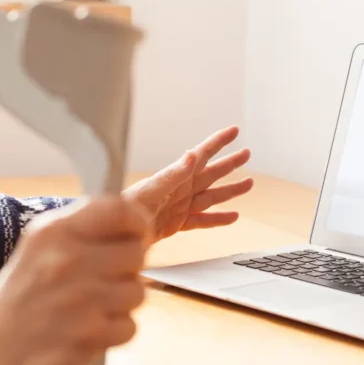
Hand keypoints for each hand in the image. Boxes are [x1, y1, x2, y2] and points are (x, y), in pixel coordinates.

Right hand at [0, 196, 151, 364]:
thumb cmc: (21, 296)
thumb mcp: (38, 247)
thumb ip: (82, 229)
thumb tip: (136, 221)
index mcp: (54, 231)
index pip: (119, 210)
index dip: (138, 221)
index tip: (139, 234)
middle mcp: (68, 260)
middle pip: (136, 252)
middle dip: (127, 268)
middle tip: (105, 279)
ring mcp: (81, 298)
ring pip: (137, 291)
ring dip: (120, 303)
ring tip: (91, 308)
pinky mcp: (90, 334)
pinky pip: (129, 326)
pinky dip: (114, 332)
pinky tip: (89, 330)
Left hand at [123, 126, 253, 242]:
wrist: (115, 232)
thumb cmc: (127, 207)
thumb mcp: (152, 188)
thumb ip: (173, 174)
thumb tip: (191, 155)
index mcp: (176, 176)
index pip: (202, 155)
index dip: (218, 142)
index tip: (234, 131)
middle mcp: (180, 189)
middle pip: (211, 173)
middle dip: (229, 163)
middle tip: (246, 153)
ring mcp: (180, 206)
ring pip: (212, 196)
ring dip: (230, 190)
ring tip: (248, 184)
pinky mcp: (177, 224)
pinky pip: (203, 220)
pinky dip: (218, 219)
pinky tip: (232, 216)